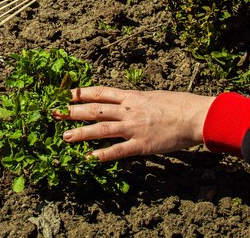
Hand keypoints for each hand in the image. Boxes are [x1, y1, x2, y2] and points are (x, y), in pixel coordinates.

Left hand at [54, 86, 215, 161]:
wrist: (195, 116)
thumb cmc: (178, 104)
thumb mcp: (152, 95)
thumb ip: (135, 100)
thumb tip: (123, 100)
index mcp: (132, 97)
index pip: (101, 92)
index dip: (82, 93)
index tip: (66, 94)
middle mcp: (129, 110)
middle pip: (95, 109)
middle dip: (73, 111)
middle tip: (54, 113)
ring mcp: (133, 127)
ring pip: (101, 129)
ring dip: (81, 133)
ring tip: (64, 136)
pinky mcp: (141, 145)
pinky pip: (118, 150)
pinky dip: (103, 154)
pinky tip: (89, 158)